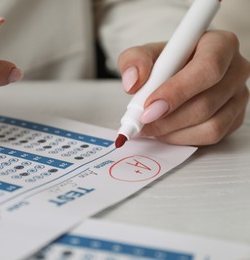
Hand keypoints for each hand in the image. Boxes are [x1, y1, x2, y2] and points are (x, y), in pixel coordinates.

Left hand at [119, 30, 249, 145]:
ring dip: (174, 131)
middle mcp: (235, 69)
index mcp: (219, 44)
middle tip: (143, 122)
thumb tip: (132, 82)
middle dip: (169, 119)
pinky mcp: (234, 117)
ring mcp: (238, 95)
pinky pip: (211, 136)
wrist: (174, 74)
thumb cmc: (165, 62)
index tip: (149, 105)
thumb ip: (133, 61)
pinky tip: (165, 131)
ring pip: (211, 125)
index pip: (207, 68)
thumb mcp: (143, 54)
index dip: (177, 91)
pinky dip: (182, 138)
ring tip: (151, 127)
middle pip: (207, 103)